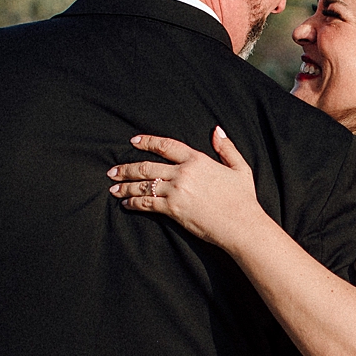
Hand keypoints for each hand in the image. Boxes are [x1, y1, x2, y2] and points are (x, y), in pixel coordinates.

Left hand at [108, 128, 267, 250]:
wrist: (242, 224)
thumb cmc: (243, 199)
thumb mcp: (239, 168)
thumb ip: (226, 148)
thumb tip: (217, 130)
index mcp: (197, 159)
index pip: (166, 145)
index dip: (147, 141)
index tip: (133, 141)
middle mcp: (183, 172)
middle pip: (147, 166)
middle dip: (126, 168)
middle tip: (112, 171)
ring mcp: (176, 191)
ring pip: (143, 185)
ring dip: (125, 186)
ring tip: (113, 188)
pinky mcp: (172, 209)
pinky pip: (146, 203)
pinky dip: (134, 203)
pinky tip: (126, 203)